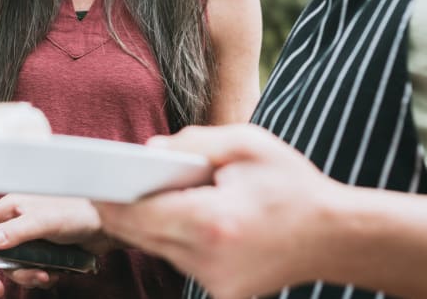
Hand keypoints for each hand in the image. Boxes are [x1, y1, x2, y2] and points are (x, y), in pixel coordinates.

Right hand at [0, 194, 111, 296]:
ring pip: (13, 270)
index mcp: (8, 209)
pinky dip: (42, 277)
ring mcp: (29, 243)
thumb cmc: (76, 211)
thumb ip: (16, 232)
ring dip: (27, 276)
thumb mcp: (43, 220)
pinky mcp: (43, 257)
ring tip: (46, 272)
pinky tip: (56, 271)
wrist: (108, 225)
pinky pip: (32, 275)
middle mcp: (14, 226)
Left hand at [95, 124, 339, 298]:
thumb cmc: (294, 185)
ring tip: (134, 190)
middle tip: (99, 180)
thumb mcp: (247, 144)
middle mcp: (208, 260)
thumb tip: (147, 151)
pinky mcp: (220, 291)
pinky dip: (173, 235)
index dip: (110, 197)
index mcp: (213, 222)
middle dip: (120, 207)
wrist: (337, 237)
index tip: (89, 179)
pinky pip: (179, 258)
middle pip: (141, 234)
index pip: (140, 214)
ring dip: (147, 221)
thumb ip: (193, 142)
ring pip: (157, 248)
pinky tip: (177, 212)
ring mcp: (214, 283)